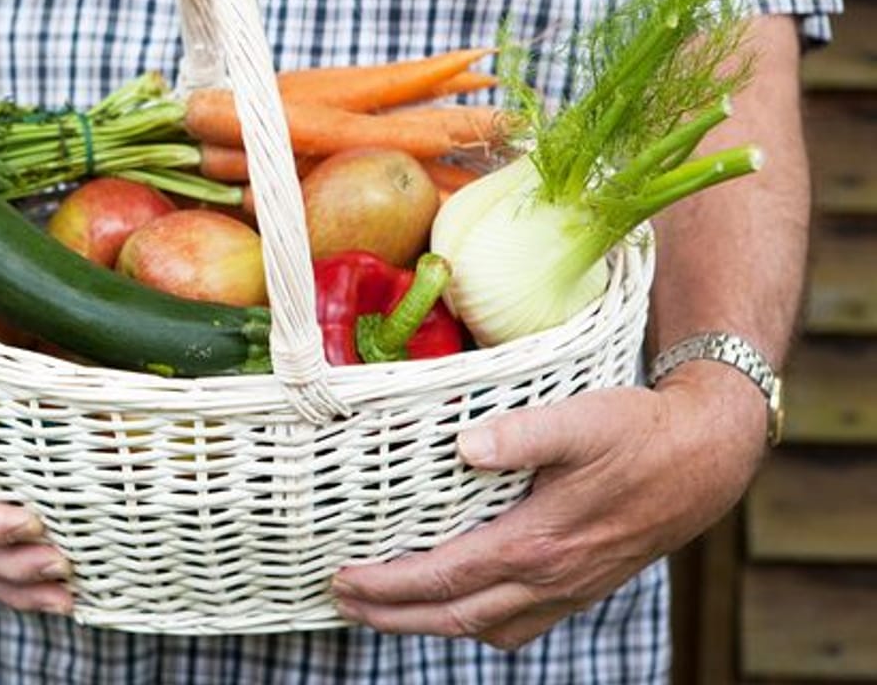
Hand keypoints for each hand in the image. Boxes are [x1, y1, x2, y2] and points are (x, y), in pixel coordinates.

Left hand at [331, 362, 767, 648]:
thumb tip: (462, 447)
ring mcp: (567, 590)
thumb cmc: (640, 433)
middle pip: (452, 615)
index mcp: (538, 543)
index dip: (388, 583)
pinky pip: (516, 626)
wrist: (707, 458)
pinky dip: (475, 623)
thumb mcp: (580, 420)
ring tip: (384, 609)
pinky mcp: (580, 587)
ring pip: (482, 627)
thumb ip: (521, 434)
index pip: (443, 576)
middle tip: (341, 601)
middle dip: (391, 615)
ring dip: (428, 623)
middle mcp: (549, 579)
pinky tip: (458, 608)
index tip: (342, 576)